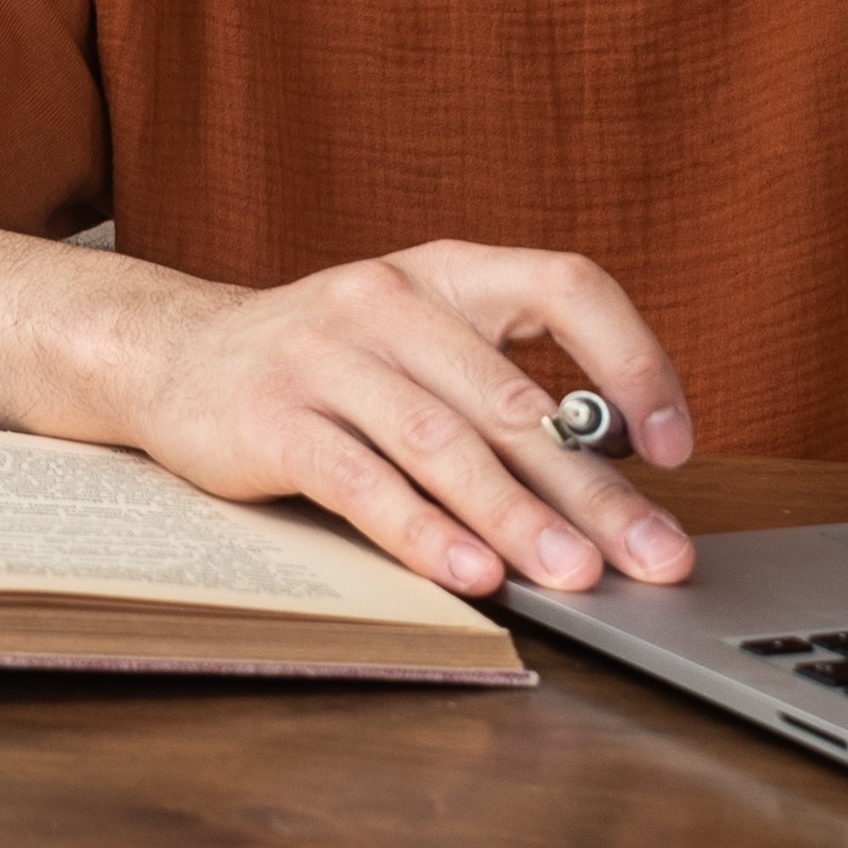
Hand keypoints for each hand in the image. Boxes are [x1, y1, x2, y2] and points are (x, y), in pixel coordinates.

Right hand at [111, 239, 697, 601]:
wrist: (173, 355)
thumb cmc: (327, 363)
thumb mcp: (418, 344)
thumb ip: (497, 389)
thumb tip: (609, 475)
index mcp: (449, 270)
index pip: (566, 285)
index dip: (632, 357)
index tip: (674, 444)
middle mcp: (392, 297)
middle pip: (514, 399)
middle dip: (594, 489)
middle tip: (653, 555)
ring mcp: (328, 355)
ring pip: (445, 444)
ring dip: (518, 518)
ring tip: (577, 577)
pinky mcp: (272, 419)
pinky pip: (362, 482)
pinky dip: (422, 532)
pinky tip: (471, 576)